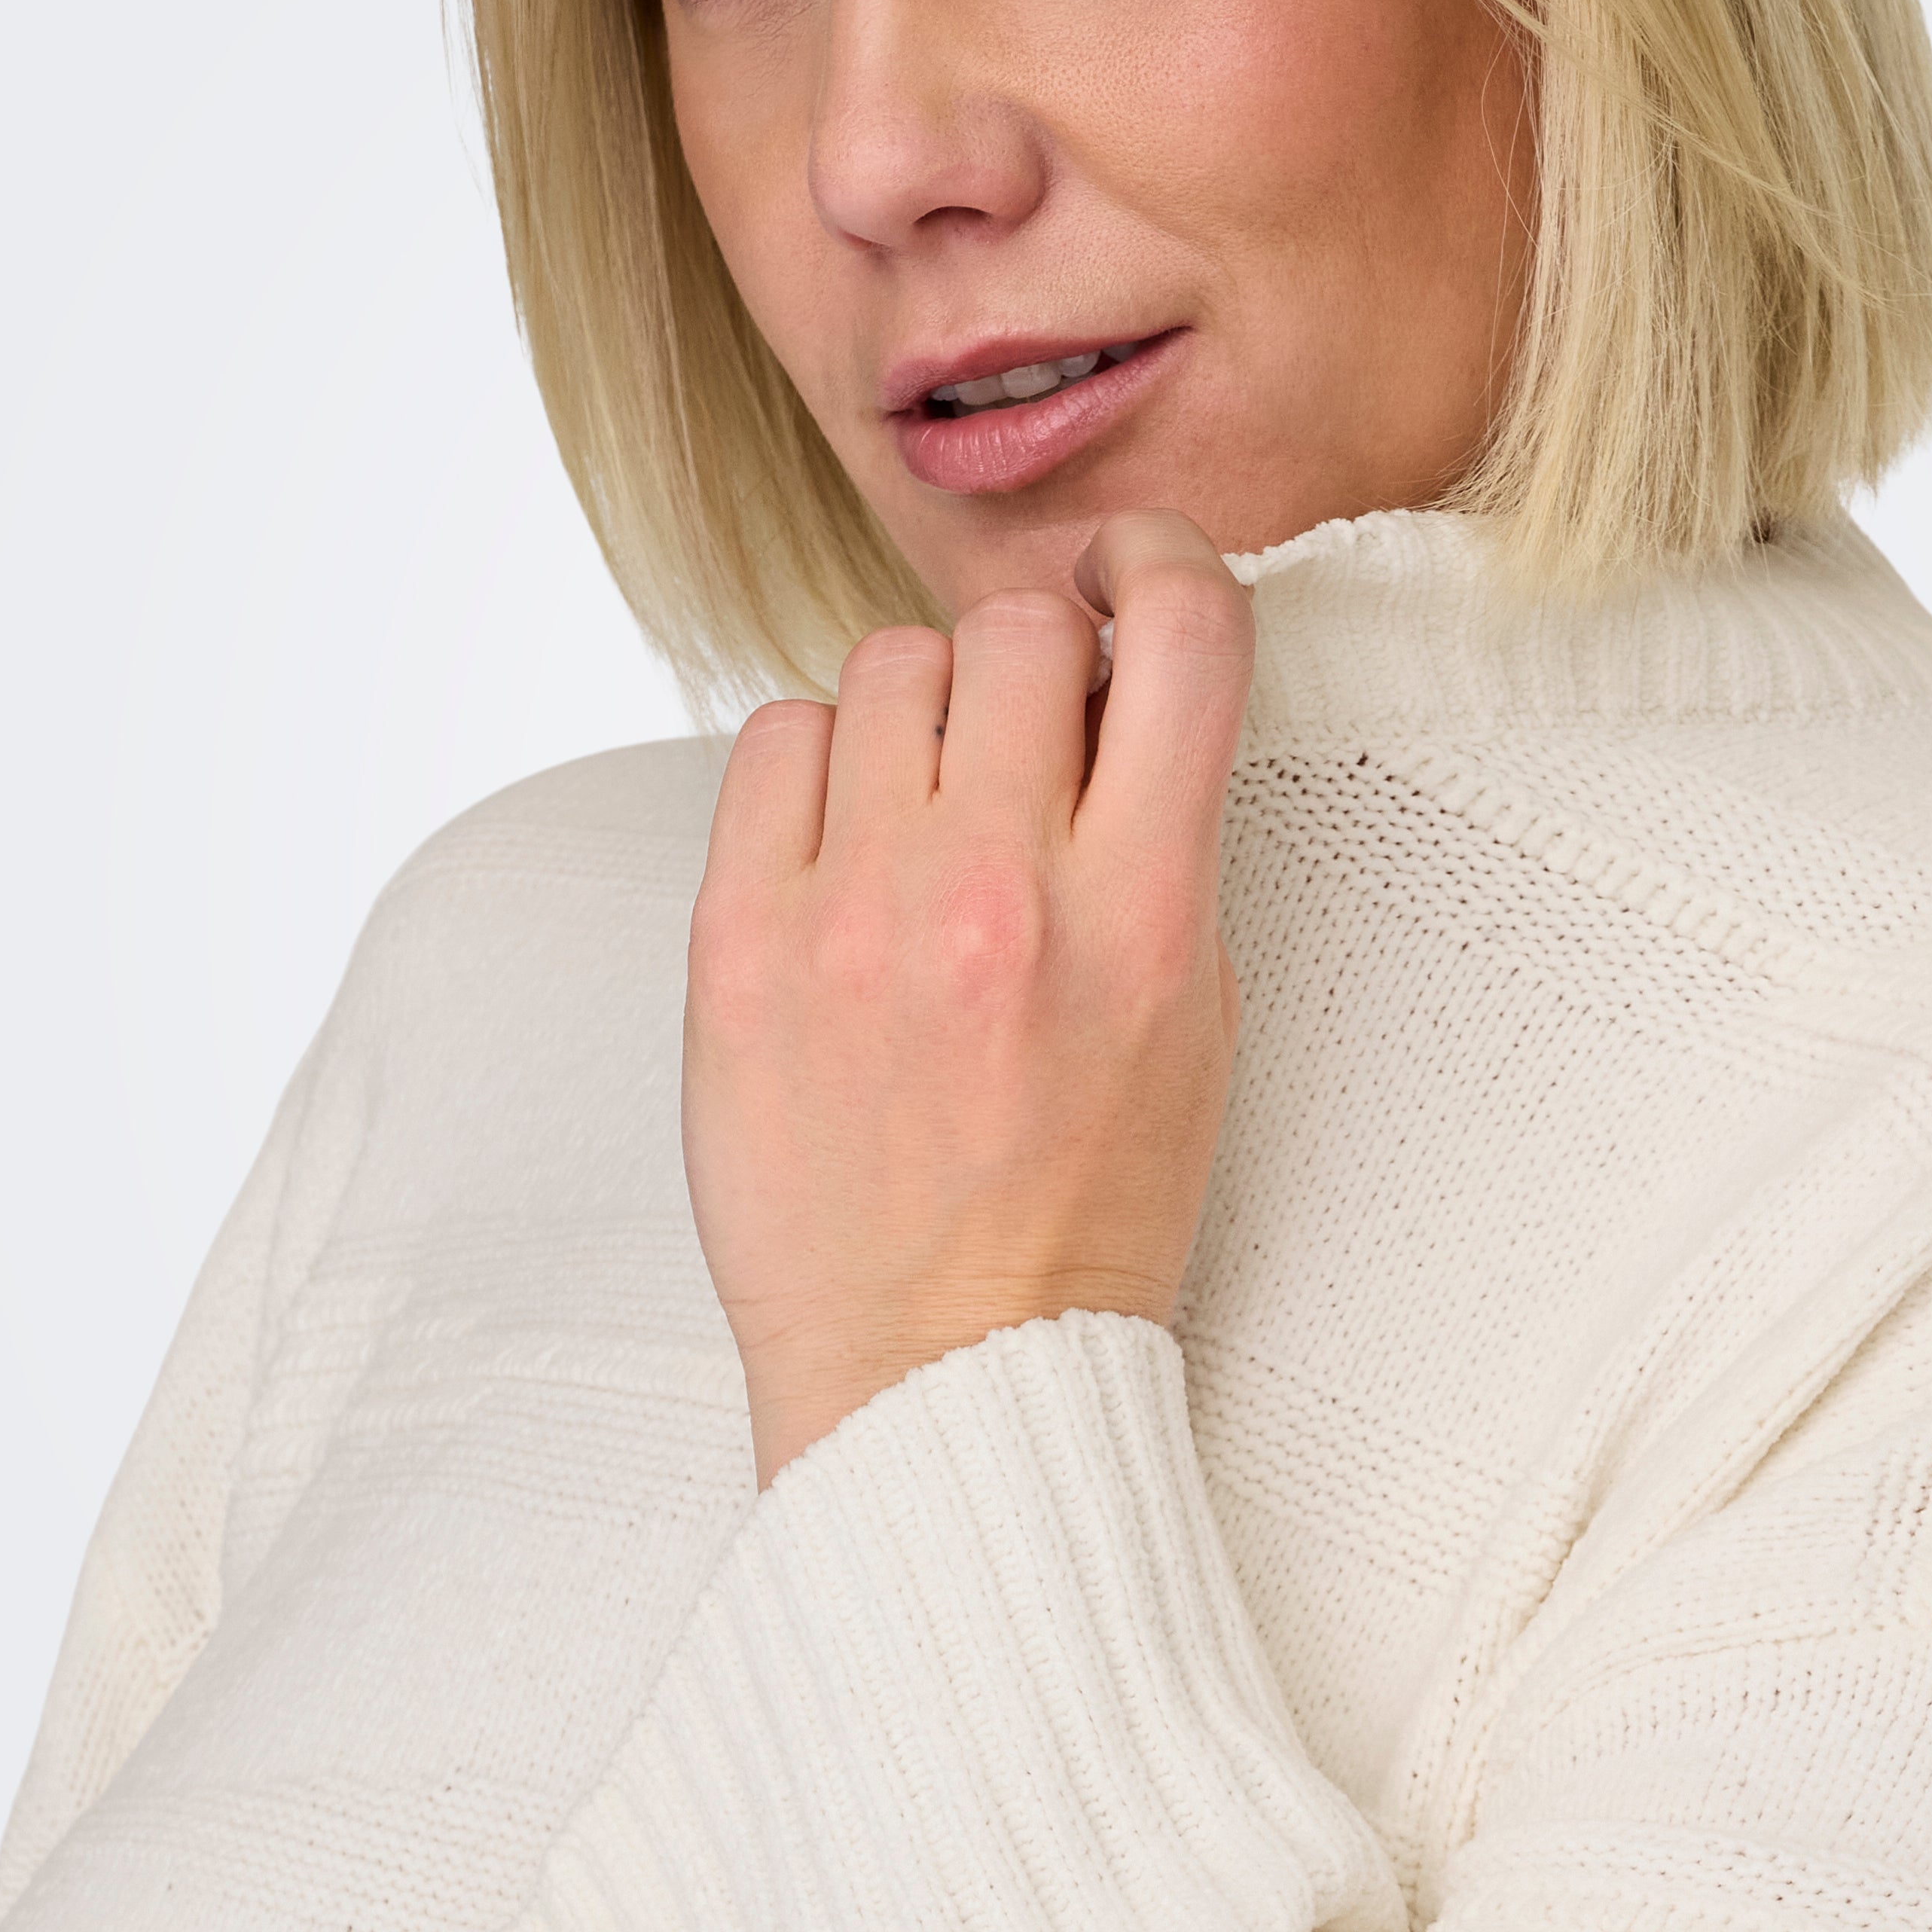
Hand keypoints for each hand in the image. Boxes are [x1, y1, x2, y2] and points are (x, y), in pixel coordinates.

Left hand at [683, 512, 1254, 1485]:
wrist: (941, 1367)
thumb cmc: (1082, 1202)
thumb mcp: (1193, 1016)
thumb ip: (1164, 837)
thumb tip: (1117, 681)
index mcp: (1144, 913)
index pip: (1184, 632)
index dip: (1160, 564)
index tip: (1134, 578)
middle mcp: (1000, 891)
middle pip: (1017, 629)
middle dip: (1033, 663)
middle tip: (1025, 739)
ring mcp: (857, 911)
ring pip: (885, 664)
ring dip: (918, 714)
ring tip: (925, 815)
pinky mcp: (739, 941)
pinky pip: (771, 739)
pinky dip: (814, 768)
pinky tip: (841, 848)